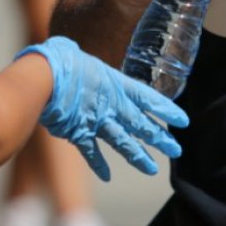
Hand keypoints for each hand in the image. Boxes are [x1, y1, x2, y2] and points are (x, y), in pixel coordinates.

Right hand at [16, 36, 189, 180]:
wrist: (42, 79)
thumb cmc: (58, 59)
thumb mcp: (74, 51)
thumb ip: (78, 56)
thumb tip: (67, 49)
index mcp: (115, 83)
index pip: (148, 98)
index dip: (167, 110)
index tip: (182, 121)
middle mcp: (111, 105)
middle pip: (141, 125)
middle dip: (160, 139)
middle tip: (176, 151)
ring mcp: (96, 121)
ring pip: (123, 143)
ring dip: (139, 157)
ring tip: (152, 170)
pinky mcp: (77, 134)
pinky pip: (91, 152)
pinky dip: (99, 164)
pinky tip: (107, 177)